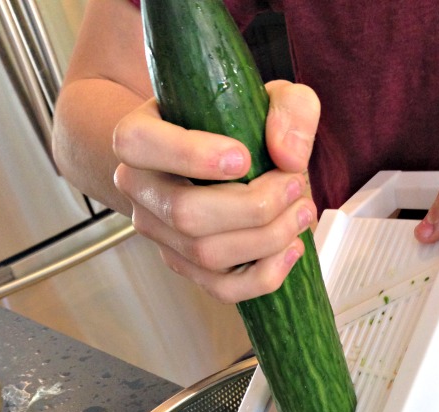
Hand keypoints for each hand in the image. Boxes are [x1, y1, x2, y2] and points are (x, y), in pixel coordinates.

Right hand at [112, 80, 320, 302]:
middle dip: (252, 207)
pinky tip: (291, 248)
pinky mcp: (188, 268)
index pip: (137, 144)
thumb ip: (289, 109)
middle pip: (184, 214)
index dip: (189, 154)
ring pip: (207, 254)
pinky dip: (265, 276)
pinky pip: (222, 289)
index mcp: (141, 137)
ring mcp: (161, 236)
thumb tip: (288, 157)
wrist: (220, 162)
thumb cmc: (234, 125)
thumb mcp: (269, 96)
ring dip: (267, 238)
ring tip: (300, 212)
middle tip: (293, 186)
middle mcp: (142, 190)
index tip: (243, 158)